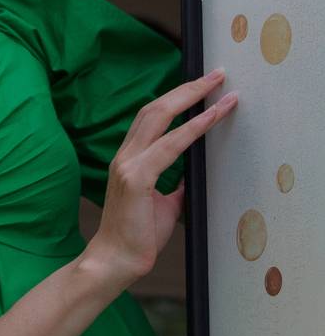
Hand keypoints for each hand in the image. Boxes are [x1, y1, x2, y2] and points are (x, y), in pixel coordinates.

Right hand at [84, 68, 237, 296]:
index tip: (203, 86)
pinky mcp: (136, 178)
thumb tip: (198, 173)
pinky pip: (170, 146)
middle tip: (216, 74)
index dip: (178, 98)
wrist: (115, 261)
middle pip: (155, 108)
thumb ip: (178, 183)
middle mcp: (126, 155)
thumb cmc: (138, 235)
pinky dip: (193, 129)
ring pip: (160, 117)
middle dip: (188, 88)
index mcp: (129, 158)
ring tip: (218, 88)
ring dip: (192, 100)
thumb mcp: (165, 203)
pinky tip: (211, 119)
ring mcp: (128, 164)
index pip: (152, 117)